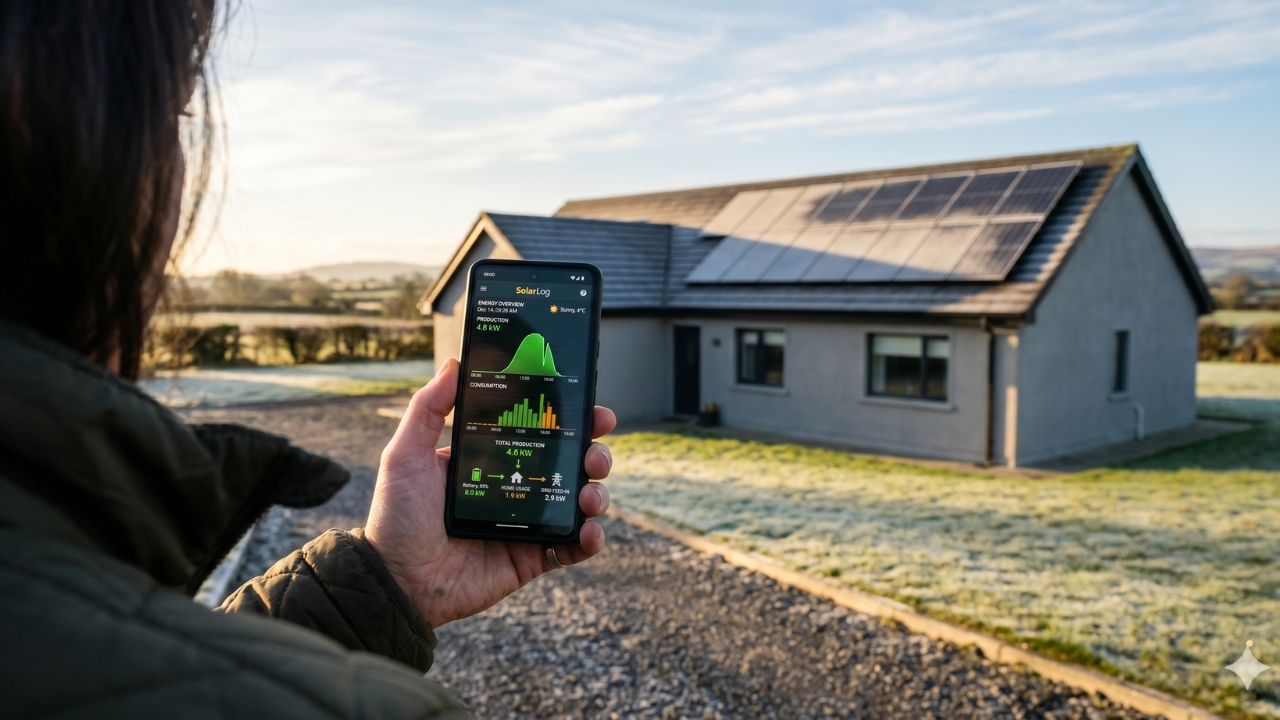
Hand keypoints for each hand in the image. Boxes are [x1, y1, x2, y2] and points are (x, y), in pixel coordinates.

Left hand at [363, 358, 614, 627]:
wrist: (397, 581)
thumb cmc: (395, 516)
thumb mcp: (405, 455)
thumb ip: (428, 408)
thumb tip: (456, 363)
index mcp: (492, 459)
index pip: (541, 432)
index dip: (571, 419)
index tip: (591, 406)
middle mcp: (516, 488)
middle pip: (571, 464)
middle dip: (595, 454)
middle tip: (596, 452)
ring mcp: (527, 524)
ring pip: (580, 502)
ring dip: (598, 494)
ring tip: (591, 494)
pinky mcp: (531, 558)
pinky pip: (572, 548)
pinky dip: (589, 540)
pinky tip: (589, 532)